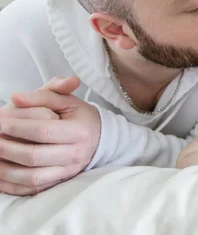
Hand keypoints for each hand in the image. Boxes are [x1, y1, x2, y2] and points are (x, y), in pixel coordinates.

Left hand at [0, 76, 100, 194]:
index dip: (17, 126)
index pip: (43, 130)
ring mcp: (68, 171)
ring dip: (6, 169)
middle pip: (34, 156)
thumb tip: (16, 97)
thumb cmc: (78, 116)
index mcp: (79, 131)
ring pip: (31, 177)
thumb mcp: (66, 101)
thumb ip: (42, 95)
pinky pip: (32, 190)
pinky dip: (12, 185)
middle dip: (7, 148)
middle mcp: (75, 154)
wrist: (99, 137)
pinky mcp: (60, 182)